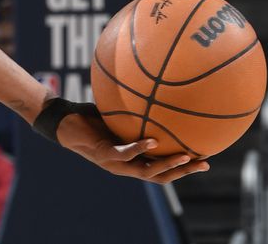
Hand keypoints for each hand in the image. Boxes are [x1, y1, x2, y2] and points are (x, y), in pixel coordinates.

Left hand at [56, 108, 209, 182]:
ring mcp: (114, 163)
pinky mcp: (103, 154)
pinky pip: (124, 153)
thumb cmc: (90, 118)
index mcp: (132, 160)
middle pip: (161, 177)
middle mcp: (125, 166)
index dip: (183, 168)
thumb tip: (157, 91)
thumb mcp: (119, 115)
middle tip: (205, 163)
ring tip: (186, 157)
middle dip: (183, 172)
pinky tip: (153, 140)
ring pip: (146, 171)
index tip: (204, 159)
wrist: (63, 122)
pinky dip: (139, 148)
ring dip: (167, 165)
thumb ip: (137, 111)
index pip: (162, 170)